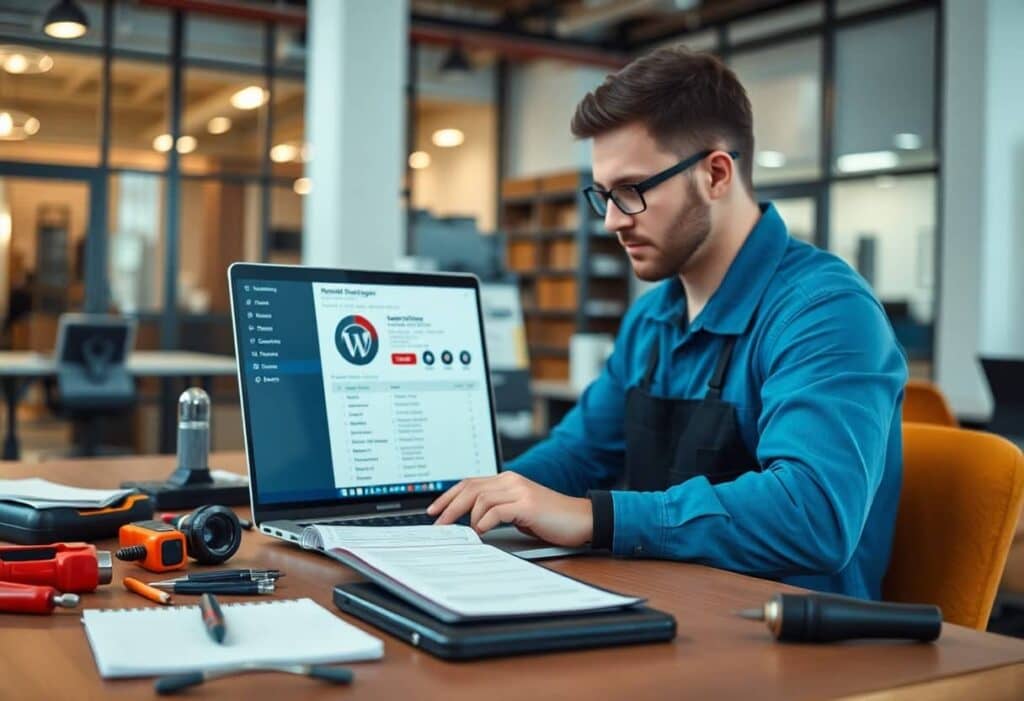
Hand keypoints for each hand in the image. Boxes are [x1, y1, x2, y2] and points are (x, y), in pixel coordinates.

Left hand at [426, 472, 593, 547]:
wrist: (582, 520)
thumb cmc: (552, 519)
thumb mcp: (520, 511)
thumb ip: (499, 509)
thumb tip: (471, 521)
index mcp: (507, 480)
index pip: (469, 483)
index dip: (448, 496)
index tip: (434, 510)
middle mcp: (511, 480)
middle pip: (469, 488)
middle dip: (448, 507)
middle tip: (438, 525)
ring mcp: (519, 490)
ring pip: (479, 499)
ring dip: (469, 520)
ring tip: (470, 534)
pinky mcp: (527, 504)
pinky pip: (495, 511)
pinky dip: (484, 523)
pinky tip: (482, 533)